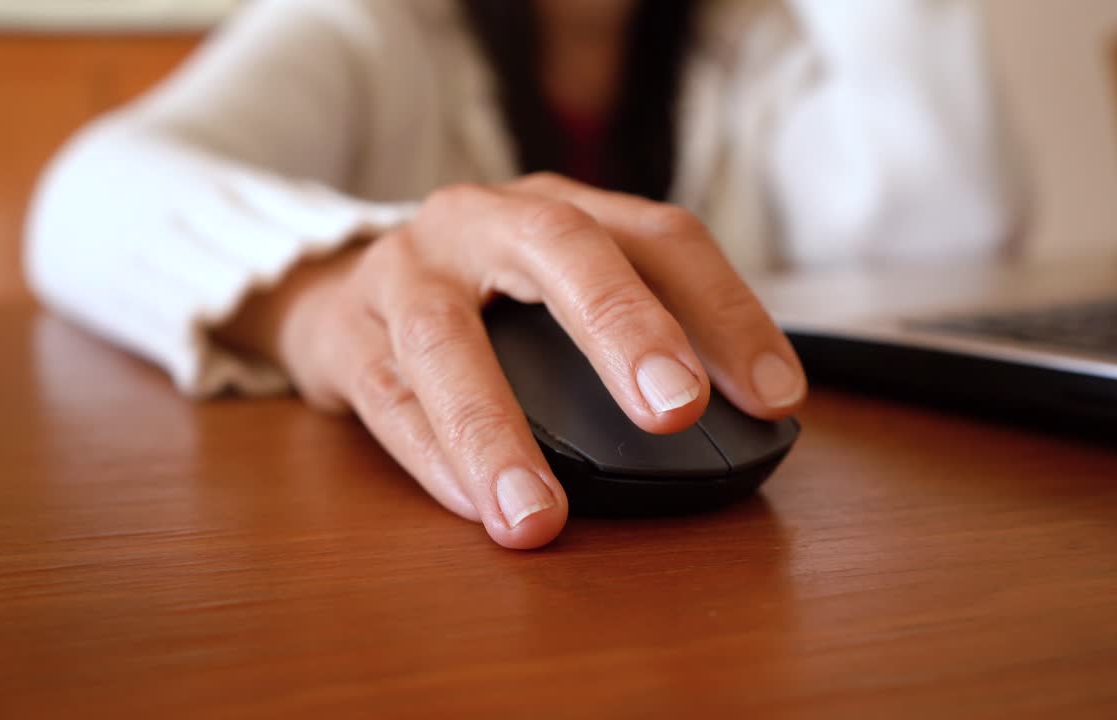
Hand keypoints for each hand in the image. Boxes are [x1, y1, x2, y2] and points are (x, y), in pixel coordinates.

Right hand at [221, 174, 805, 548]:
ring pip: (446, 340)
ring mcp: (405, 273)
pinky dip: (432, 457)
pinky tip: (477, 506)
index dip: (727, 309)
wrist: (338, 289)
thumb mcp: (560, 287)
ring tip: (538, 516)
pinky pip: (387, 398)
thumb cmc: (480, 298)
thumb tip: (748, 416)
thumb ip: (641, 329)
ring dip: (495, 431)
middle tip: (677, 408)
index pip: (660, 237)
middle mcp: (483, 222)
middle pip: (560, 248)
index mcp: (558, 209)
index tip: (777, 394)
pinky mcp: (344, 335)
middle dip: (622, 327)